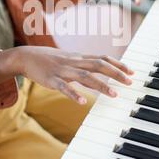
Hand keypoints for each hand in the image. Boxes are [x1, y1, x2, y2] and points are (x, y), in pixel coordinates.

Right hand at [15, 46, 133, 104]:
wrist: (26, 56)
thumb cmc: (50, 60)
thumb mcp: (70, 61)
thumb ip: (85, 68)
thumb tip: (101, 77)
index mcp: (79, 58)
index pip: (103, 58)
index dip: (118, 64)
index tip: (132, 72)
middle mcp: (74, 62)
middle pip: (98, 65)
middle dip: (115, 73)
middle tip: (129, 82)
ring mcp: (63, 70)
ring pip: (84, 76)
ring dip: (101, 85)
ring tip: (114, 95)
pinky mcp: (52, 80)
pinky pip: (64, 87)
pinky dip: (74, 94)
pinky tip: (83, 102)